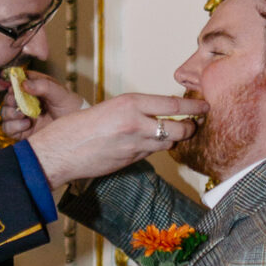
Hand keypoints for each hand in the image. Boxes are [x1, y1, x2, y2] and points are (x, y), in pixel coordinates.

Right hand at [0, 68, 80, 141]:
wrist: (77, 130)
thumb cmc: (70, 107)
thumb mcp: (59, 93)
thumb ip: (43, 86)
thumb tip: (24, 84)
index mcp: (34, 87)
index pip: (16, 81)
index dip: (12, 83)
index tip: (14, 87)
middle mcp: (26, 101)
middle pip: (7, 98)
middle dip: (10, 100)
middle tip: (17, 101)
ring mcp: (23, 116)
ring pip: (5, 113)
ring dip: (11, 113)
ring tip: (24, 114)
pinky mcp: (22, 131)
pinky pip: (8, 129)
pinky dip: (14, 126)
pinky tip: (27, 124)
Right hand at [28, 92, 202, 187]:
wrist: (59, 152)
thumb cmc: (77, 127)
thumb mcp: (109, 108)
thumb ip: (133, 111)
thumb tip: (154, 114)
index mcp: (130, 103)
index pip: (172, 105)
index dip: (194, 108)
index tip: (205, 107)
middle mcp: (136, 123)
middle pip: (179, 128)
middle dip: (191, 128)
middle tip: (196, 124)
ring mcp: (135, 145)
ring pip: (168, 143)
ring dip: (175, 139)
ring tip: (179, 134)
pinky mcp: (131, 161)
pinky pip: (151, 153)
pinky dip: (155, 148)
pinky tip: (150, 144)